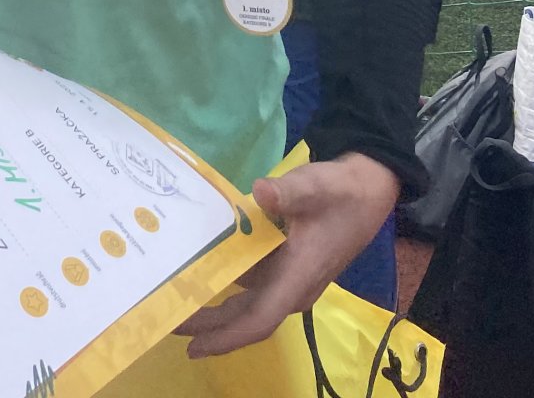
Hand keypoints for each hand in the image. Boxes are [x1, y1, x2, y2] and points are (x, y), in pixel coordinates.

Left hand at [175, 152, 400, 356]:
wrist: (368, 190)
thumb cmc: (340, 193)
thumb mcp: (314, 186)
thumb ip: (287, 192)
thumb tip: (261, 191)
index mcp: (298, 277)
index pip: (260, 319)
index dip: (226, 336)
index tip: (193, 347)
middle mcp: (292, 287)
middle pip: (246, 316)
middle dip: (208, 325)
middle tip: (165, 323)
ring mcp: (290, 279)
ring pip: (247, 301)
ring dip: (213, 305)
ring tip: (171, 298)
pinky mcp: (287, 268)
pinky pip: (252, 284)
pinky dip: (225, 282)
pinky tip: (199, 270)